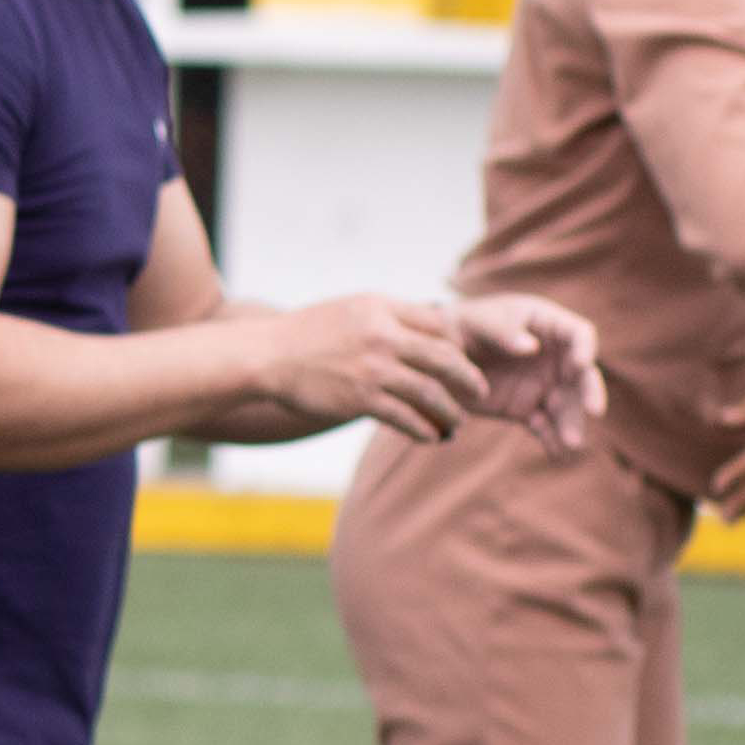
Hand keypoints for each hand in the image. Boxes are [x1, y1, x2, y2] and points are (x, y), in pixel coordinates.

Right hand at [257, 292, 500, 443]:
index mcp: (383, 309)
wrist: (264, 356)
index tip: (465, 361)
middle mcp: (382, 336)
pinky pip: (405, 418)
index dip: (460, 346)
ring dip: (450, 411)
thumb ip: (390, 316)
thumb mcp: (352, 308)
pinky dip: (424, 429)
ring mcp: (372, 369)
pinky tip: (431, 435)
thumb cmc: (307, 333)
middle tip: (480, 392)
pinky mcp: (359, 400)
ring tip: (456, 421)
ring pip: (430, 393)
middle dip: (469, 380)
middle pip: (445, 359)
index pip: (441, 325)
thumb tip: (430, 326)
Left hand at [447, 292, 607, 454]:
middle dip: (589, 392)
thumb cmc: (462, 326)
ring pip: (566, 405)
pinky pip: (543, 426)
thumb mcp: (478, 322)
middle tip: (594, 411)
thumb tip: (531, 348)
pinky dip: (550, 438)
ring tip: (571, 443)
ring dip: (571, 423)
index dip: (584, 349)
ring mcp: (543, 384)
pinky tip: (555, 452)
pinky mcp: (526, 408)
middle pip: (582, 375)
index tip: (579, 365)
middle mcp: (554, 357)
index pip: (580, 334)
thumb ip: (503, 332)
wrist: (439, 354)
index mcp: (548, 326)